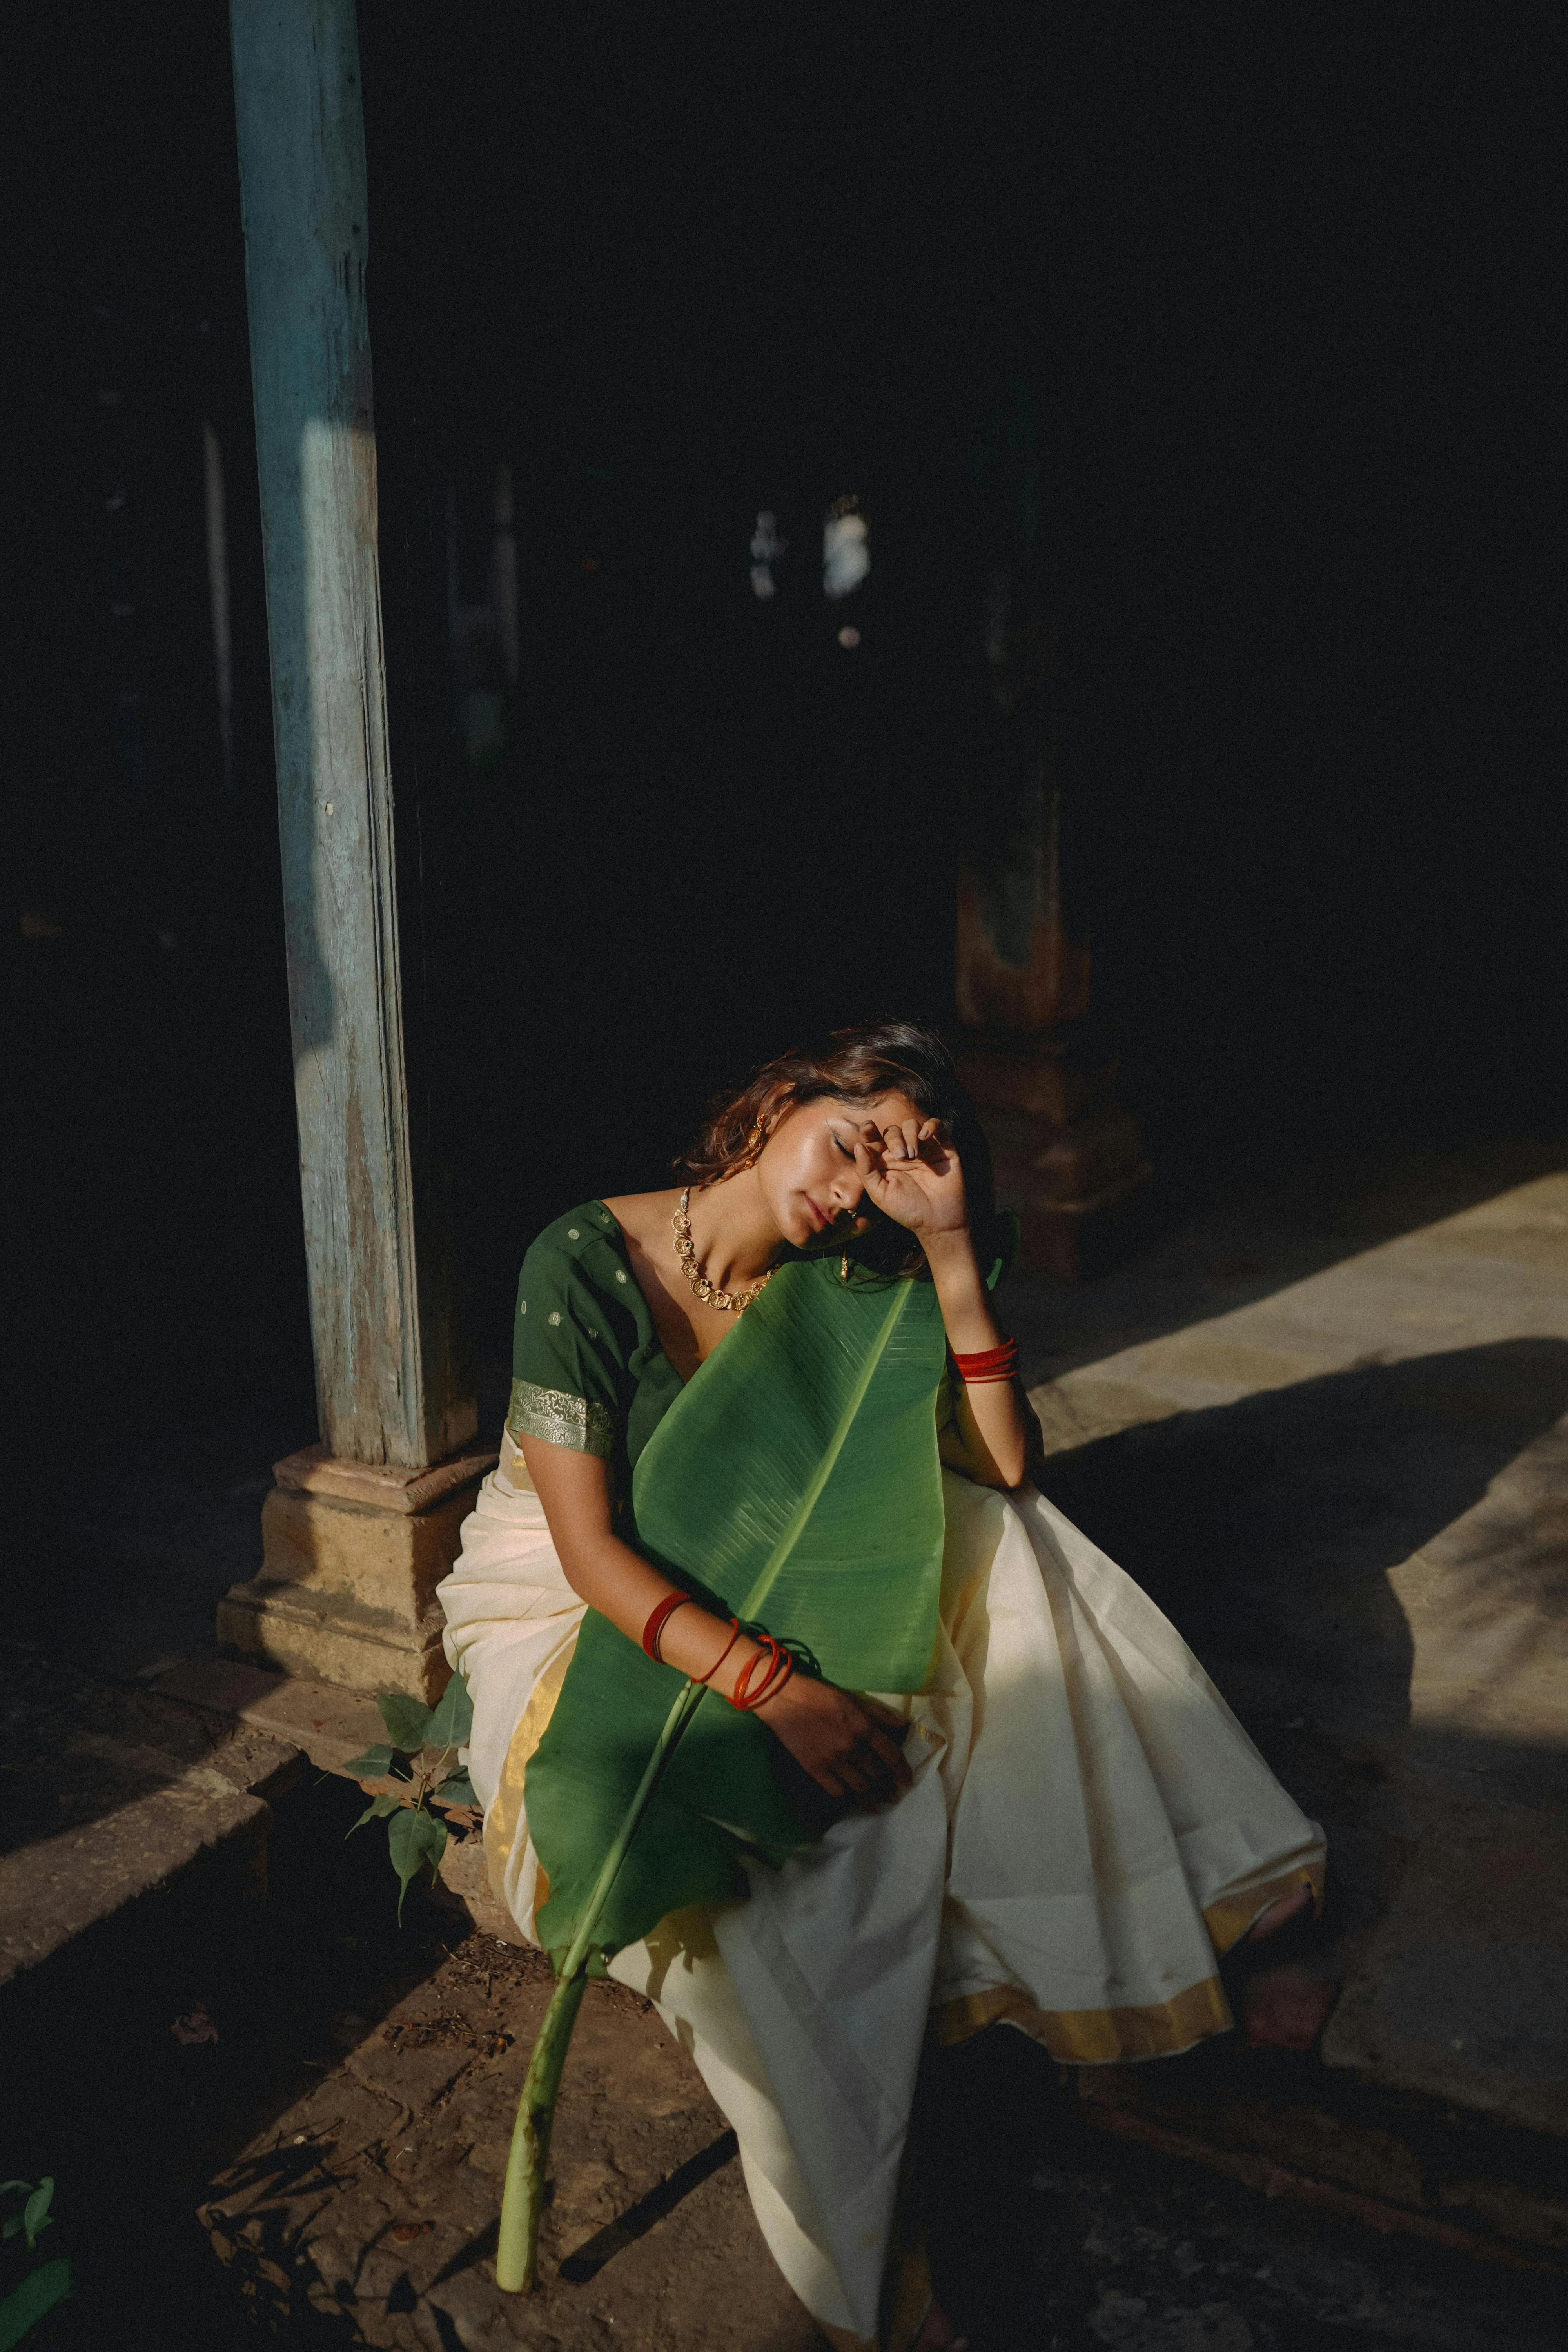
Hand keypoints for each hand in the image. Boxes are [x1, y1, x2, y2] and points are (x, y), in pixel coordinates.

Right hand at [753, 1673, 913, 1808]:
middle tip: (894, 1797)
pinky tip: (850, 1796)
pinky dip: (846, 1795)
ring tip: (878, 1804)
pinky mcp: (815, 1769)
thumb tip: (903, 1724)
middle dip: (889, 1789)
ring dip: (872, 1798)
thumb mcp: (854, 1699)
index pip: (892, 1756)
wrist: (785, 1700)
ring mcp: (833, 1761)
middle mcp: (852, 1747)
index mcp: (864, 1728)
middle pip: (878, 1776)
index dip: (903, 1772)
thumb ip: (879, 1713)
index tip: (907, 1782)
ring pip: (860, 1787)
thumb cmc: (821, 1695)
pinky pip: (836, 1790)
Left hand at [853, 1117, 968, 1242]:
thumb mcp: (880, 1194)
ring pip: (912, 1125)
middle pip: (892, 1131)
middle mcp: (902, 1152)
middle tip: (902, 1157)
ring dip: (910, 1134)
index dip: (868, 1130)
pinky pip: (937, 1125)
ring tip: (913, 1154)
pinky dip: (931, 1125)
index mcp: (885, 1161)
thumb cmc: (907, 1210)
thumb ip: (866, 1171)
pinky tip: (925, 1136)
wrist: (938, 1221)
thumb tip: (858, 1145)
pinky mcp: (943, 1147)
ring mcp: (923, 1148)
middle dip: (894, 1139)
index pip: (873, 1139)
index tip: (868, 1127)